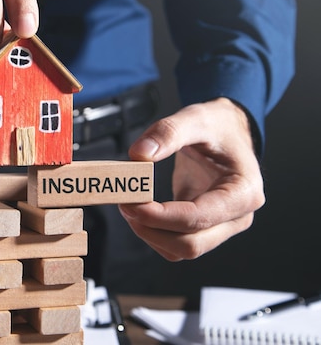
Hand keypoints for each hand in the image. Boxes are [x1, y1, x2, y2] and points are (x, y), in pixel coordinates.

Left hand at [119, 98, 264, 260]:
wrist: (227, 130)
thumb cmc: (218, 126)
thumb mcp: (195, 117)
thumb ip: (168, 132)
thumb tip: (138, 154)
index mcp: (243, 192)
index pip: (199, 218)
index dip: (162, 217)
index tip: (132, 203)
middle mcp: (237, 216)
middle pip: (191, 244)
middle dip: (152, 229)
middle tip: (125, 204)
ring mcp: (222, 226)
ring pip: (181, 250)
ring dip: (150, 234)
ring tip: (129, 205)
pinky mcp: (204, 227)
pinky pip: (175, 244)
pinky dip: (153, 233)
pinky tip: (140, 210)